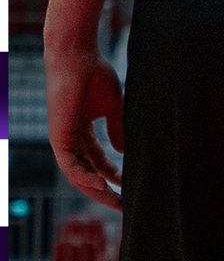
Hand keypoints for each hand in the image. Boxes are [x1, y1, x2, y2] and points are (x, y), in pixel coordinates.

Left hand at [46, 51, 124, 209]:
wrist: (78, 55)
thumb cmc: (94, 73)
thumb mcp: (114, 106)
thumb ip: (118, 128)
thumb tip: (124, 152)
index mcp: (82, 129)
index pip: (97, 160)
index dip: (113, 175)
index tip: (128, 187)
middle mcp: (70, 137)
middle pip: (87, 172)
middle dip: (105, 190)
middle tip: (122, 204)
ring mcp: (63, 138)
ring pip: (78, 174)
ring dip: (95, 189)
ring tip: (114, 200)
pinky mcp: (58, 137)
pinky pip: (70, 165)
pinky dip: (84, 177)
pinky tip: (100, 185)